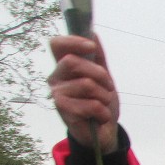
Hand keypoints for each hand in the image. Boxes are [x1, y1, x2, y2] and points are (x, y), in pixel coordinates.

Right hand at [48, 35, 119, 153]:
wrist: (104, 131)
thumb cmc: (101, 101)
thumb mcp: (104, 77)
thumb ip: (98, 57)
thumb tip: (92, 32)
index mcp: (64, 66)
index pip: (57, 45)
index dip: (73, 41)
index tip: (91, 47)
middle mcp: (56, 78)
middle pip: (73, 62)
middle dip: (99, 74)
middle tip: (107, 86)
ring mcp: (58, 94)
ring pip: (86, 84)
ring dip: (104, 96)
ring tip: (103, 104)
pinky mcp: (64, 111)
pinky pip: (91, 104)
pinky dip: (103, 112)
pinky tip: (99, 117)